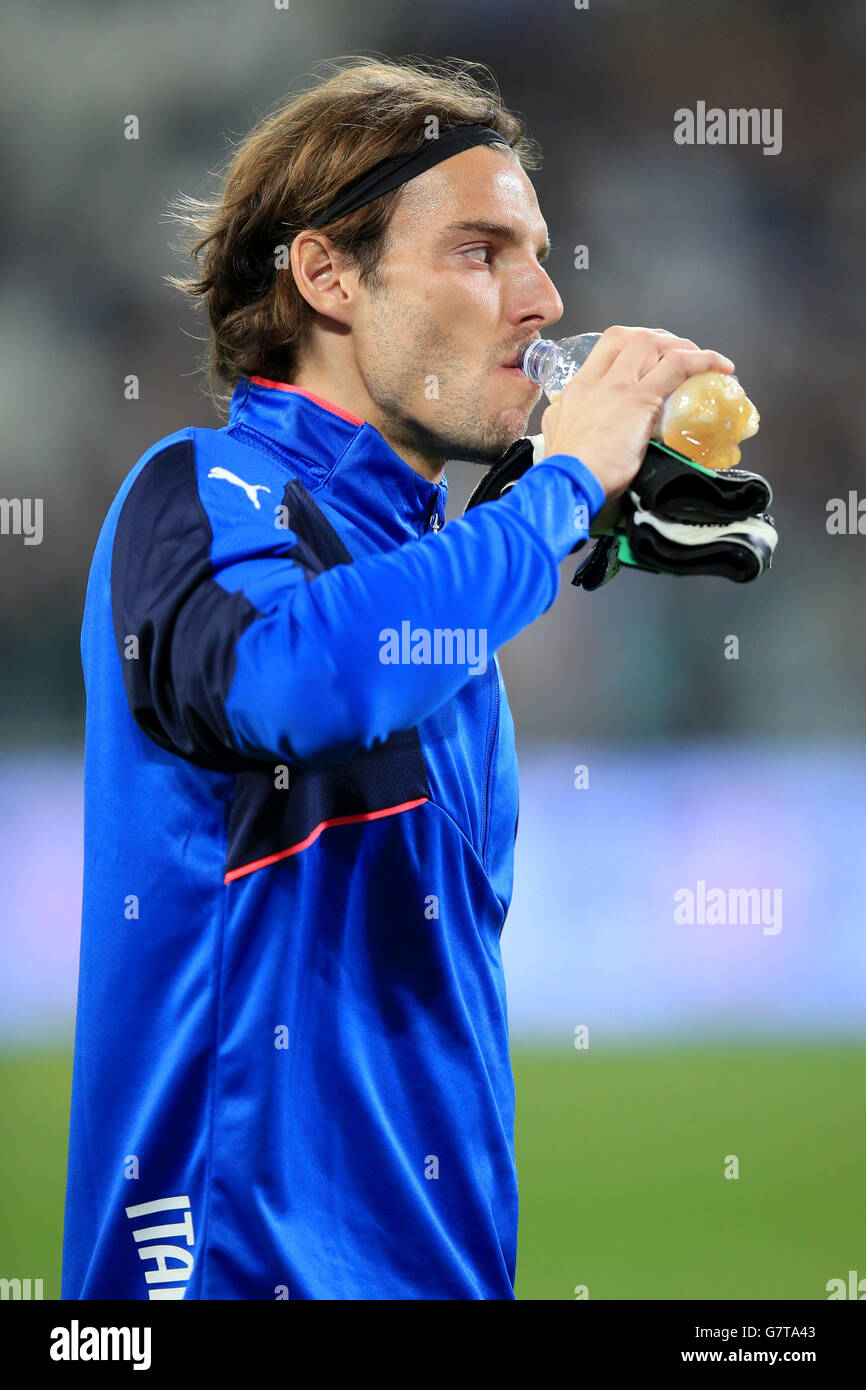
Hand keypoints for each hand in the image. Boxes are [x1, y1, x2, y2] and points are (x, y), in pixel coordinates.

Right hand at [540, 325, 734, 501]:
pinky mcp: (640, 400)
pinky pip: (677, 366)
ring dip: (681, 346)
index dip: (631, 348)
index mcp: (575, 393)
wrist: (565, 484)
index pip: (604, 352)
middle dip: (658, 339)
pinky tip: (720, 367)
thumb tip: (574, 430)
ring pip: (652, 343)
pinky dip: (703, 360)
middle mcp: (595, 383)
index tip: (650, 359)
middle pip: (628, 338)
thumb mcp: (556, 443)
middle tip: (678, 354)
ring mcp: (617, 388)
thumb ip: (564, 428)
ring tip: (702, 362)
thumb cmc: (562, 475)